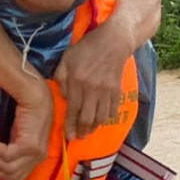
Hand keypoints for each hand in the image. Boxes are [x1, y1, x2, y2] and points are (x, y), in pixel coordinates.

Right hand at [0, 79, 52, 179]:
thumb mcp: (17, 133)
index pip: (16, 175)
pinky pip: (8, 155)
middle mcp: (38, 157)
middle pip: (11, 174)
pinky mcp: (31, 145)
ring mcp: (36, 152)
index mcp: (36, 156)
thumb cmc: (28, 112)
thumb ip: (9, 146)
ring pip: (9, 168)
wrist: (37, 95)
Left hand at [53, 21, 132, 139]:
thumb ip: (61, 78)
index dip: (70, 126)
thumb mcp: (66, 59)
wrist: (114, 41)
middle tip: (78, 137)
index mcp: (77, 81)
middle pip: (88, 118)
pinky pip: (113, 110)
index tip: (69, 137)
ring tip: (88, 131)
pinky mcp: (117, 90)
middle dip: (82, 131)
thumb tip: (64, 97)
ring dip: (94, 128)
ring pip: (101, 117)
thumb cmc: (86, 49)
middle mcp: (92, 88)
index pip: (72, 109)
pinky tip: (101, 120)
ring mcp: (107, 90)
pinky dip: (107, 118)